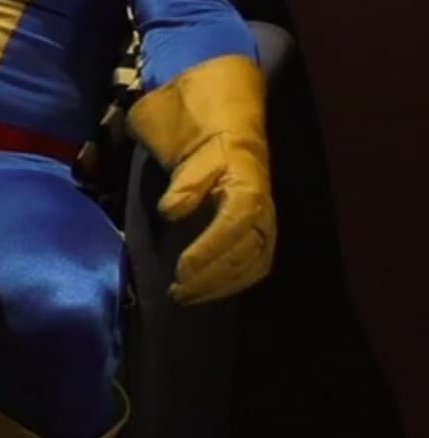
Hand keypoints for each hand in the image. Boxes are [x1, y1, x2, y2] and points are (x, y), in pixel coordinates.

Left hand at [158, 134, 275, 303]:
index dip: (208, 251)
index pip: (231, 227)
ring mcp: (266, 229)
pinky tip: (207, 292)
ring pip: (250, 267)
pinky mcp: (263, 239)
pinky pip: (254, 269)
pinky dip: (231, 285)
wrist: (235, 140)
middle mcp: (263, 215)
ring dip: (219, 287)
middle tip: (177, 292)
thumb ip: (184, 185)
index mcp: (247, 191)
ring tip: (187, 297)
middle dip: (211, 278)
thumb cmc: (210, 151)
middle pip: (243, 254)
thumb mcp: (193, 158)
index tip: (180, 270)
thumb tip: (170, 212)